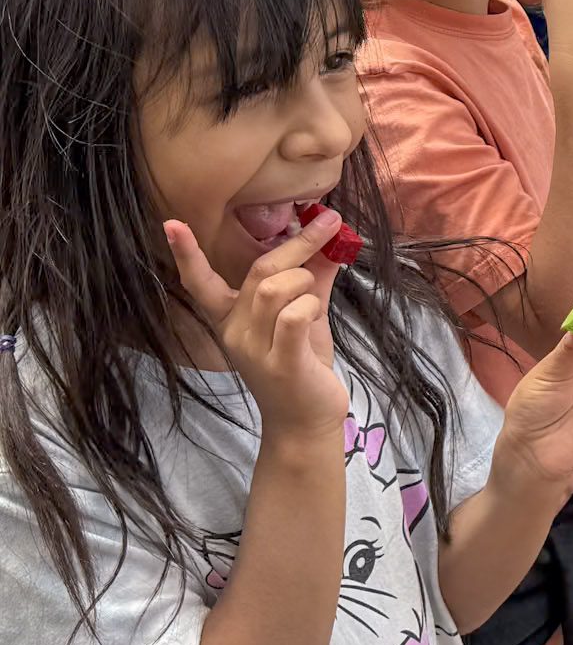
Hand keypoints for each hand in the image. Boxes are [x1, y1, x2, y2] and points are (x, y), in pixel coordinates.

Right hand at [164, 212, 349, 439]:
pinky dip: (311, 306)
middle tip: (329, 223)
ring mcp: (254, 348)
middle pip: (260, 271)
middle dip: (298, 242)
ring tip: (315, 300)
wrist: (306, 421)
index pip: (200, 284)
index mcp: (232, 318)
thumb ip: (312, 279)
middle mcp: (235, 332)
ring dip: (306, 281)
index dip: (187, 254)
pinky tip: (315, 316)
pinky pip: (293, 316)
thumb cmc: (303, 364)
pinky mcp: (280, 362)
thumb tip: (330, 242)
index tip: (171, 222)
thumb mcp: (306, 315)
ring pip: (275, 288)